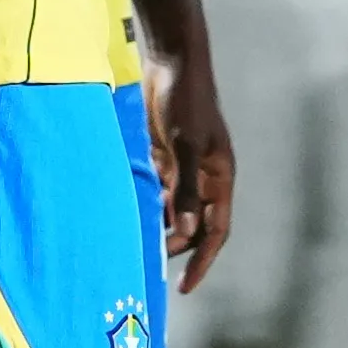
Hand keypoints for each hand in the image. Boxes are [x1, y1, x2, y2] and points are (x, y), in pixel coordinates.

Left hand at [143, 39, 235, 288]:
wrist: (170, 61)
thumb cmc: (186, 100)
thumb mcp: (185, 144)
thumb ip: (185, 189)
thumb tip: (186, 232)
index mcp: (219, 177)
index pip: (216, 229)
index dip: (204, 260)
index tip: (186, 286)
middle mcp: (203, 178)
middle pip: (194, 225)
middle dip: (177, 247)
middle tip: (149, 264)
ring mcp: (182, 168)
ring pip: (173, 210)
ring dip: (159, 227)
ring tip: (135, 247)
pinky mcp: (162, 157)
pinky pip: (156, 191)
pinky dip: (146, 205)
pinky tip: (127, 217)